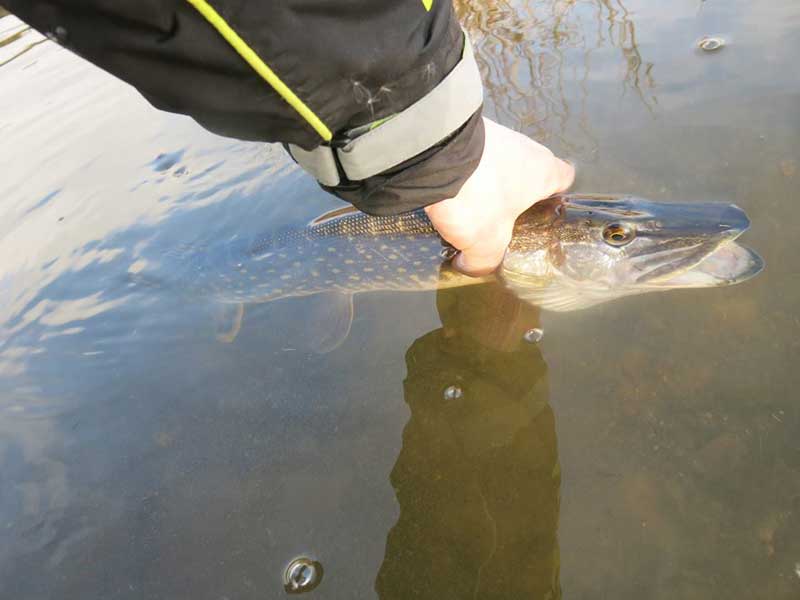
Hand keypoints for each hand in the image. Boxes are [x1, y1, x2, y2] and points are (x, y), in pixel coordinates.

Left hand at [424, 118, 574, 275]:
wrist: (437, 155)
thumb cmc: (479, 197)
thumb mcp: (486, 244)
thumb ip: (485, 261)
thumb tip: (473, 266)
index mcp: (543, 170)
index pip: (565, 180)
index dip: (557, 198)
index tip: (542, 216)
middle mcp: (525, 147)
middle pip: (528, 173)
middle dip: (514, 195)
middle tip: (500, 219)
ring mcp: (495, 134)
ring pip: (497, 165)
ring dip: (486, 184)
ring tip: (469, 208)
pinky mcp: (466, 132)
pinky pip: (471, 158)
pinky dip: (464, 174)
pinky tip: (450, 192)